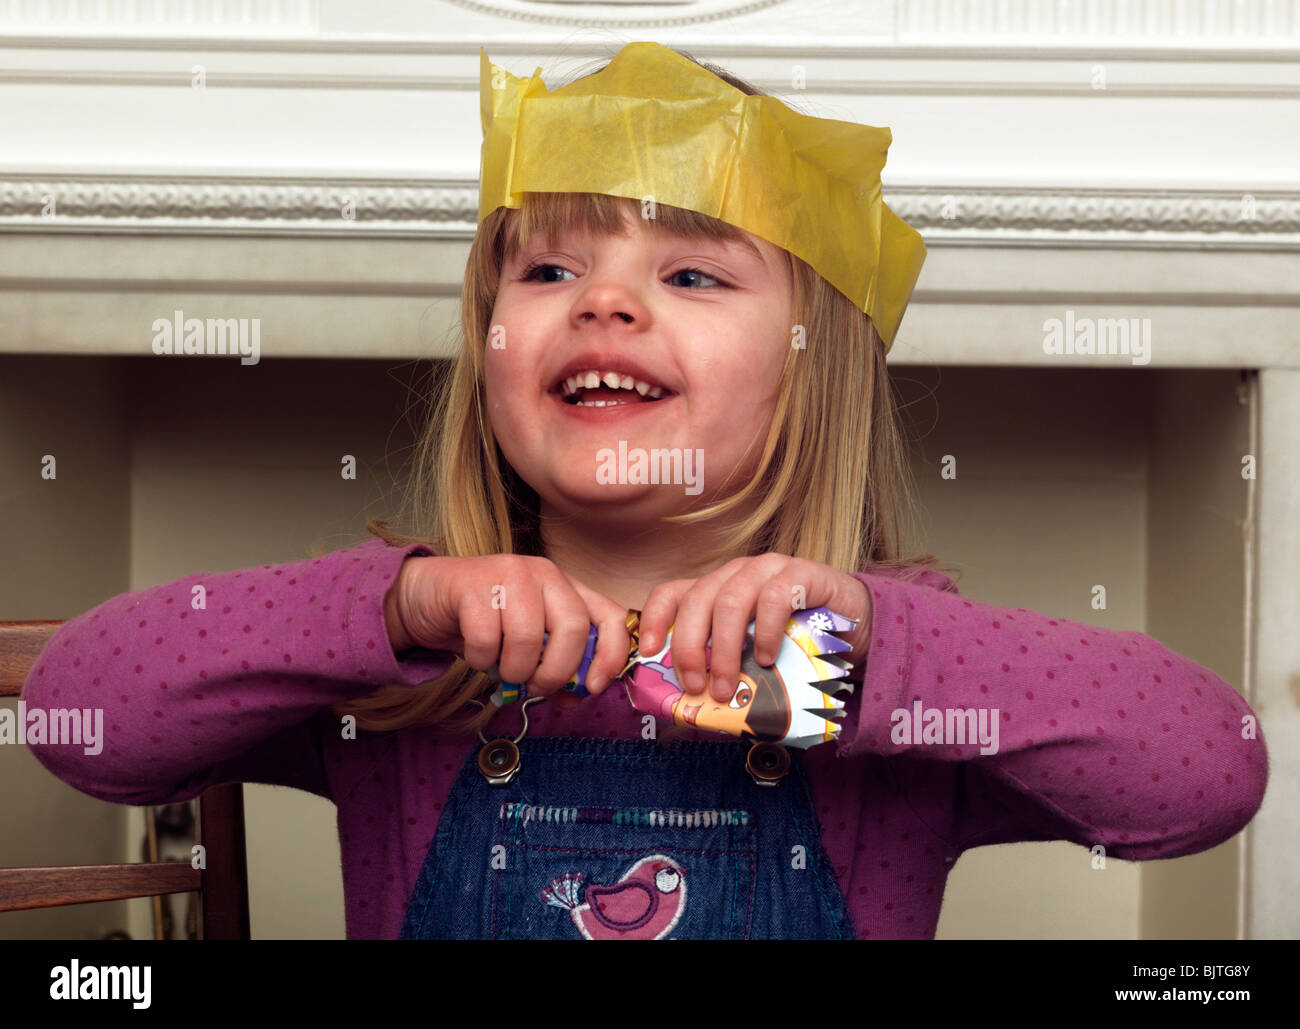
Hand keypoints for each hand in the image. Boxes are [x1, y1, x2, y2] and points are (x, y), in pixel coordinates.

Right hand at [384, 554, 631, 707]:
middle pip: (574, 628)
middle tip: (536, 686)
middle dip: (556, 671)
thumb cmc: (483, 622)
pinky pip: (486, 639)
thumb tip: (576, 699)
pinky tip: (476, 653)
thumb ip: (554, 668)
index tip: (594, 687)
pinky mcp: (473, 584)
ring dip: (514, 669)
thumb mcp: (526, 646)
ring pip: (528, 637)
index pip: (611, 616)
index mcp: (566, 587)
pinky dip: (481, 660)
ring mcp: (510, 573)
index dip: (612, 655)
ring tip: (501, 668)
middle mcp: (544, 573)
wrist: (425, 597)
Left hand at [636, 555, 872, 702]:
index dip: (654, 619)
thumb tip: (691, 712)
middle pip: (698, 598)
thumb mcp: (753, 658)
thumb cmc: (799, 645)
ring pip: (731, 598)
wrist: (859, 627)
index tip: (648, 652)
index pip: (673, 592)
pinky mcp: (804, 573)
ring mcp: (770, 569)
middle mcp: (738, 573)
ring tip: (728, 684)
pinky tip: (767, 658)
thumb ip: (727, 672)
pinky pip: (776, 596)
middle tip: (695, 685)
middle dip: (689, 645)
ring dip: (724, 647)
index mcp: (718, 589)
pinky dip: (766, 631)